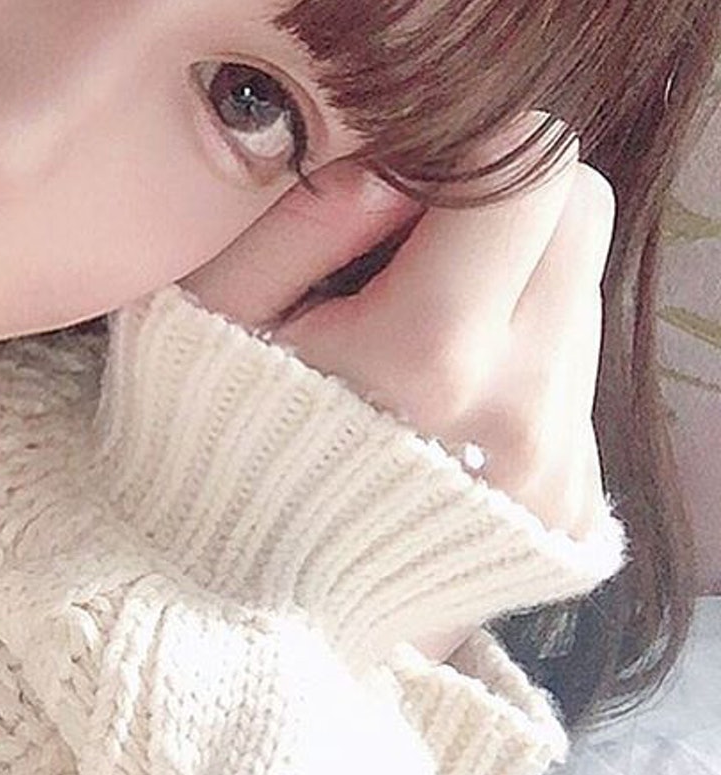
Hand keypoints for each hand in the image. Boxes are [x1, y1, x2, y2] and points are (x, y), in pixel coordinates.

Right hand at [179, 115, 614, 660]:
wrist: (227, 631)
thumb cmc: (193, 454)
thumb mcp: (197, 317)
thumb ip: (302, 217)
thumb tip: (400, 156)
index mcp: (429, 353)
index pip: (532, 164)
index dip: (467, 143)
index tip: (397, 179)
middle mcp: (522, 410)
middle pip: (582, 209)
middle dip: (503, 198)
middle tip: (403, 244)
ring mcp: (560, 466)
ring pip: (579, 287)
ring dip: (508, 280)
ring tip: (403, 338)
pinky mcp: (574, 503)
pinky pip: (570, 373)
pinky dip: (512, 358)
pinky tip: (428, 405)